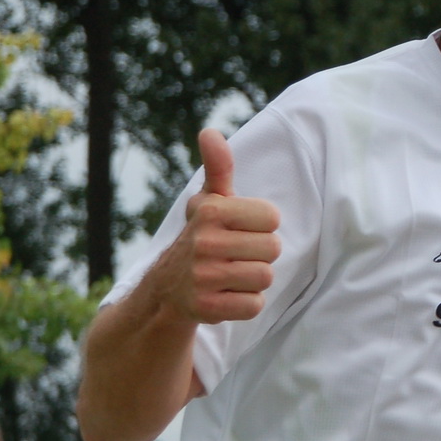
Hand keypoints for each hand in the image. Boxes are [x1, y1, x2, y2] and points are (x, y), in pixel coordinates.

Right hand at [163, 127, 281, 323]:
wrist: (167, 288)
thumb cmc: (202, 235)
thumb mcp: (209, 200)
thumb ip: (218, 167)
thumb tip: (210, 131)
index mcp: (211, 211)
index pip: (272, 217)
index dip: (261, 225)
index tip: (240, 229)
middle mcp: (204, 242)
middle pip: (273, 249)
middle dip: (259, 254)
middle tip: (235, 255)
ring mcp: (204, 277)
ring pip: (265, 278)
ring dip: (253, 279)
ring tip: (230, 275)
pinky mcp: (206, 308)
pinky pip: (255, 306)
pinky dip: (245, 304)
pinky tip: (225, 295)